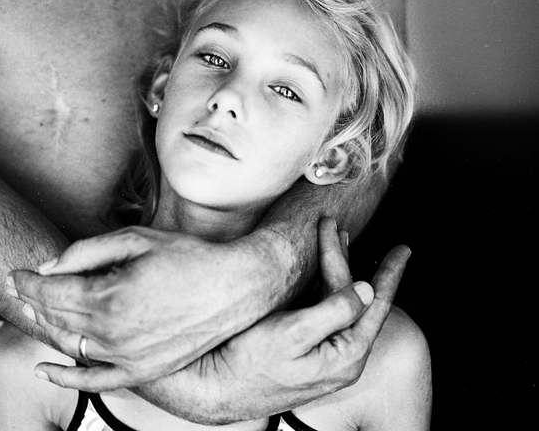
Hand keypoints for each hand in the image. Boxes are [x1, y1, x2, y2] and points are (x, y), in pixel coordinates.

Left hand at [9, 226, 270, 387]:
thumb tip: (48, 267)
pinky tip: (46, 370)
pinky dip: (66, 377)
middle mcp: (112, 331)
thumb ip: (87, 251)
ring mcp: (126, 356)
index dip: (28, 281)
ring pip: (68, 344)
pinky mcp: (142, 371)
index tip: (17, 273)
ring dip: (45, 326)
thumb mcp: (136, 239)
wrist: (235, 288)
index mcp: (109, 295)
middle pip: (54, 317)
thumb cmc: (188, 257)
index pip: (50, 291)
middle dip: (31, 300)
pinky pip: (94, 381)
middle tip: (20, 287)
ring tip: (33, 311)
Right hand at [177, 217, 409, 419]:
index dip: (388, 273)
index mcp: (345, 355)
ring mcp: (324, 354)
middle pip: (354, 299)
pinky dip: (323, 283)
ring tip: (339, 238)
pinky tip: (318, 268)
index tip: (403, 249)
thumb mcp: (292, 333)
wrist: (216, 390)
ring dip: (336, 268)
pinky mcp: (306, 350)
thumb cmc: (249, 364)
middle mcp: (340, 357)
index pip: (375, 305)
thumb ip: (333, 311)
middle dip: (348, 259)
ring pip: (338, 302)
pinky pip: (323, 310)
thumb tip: (366, 289)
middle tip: (340, 228)